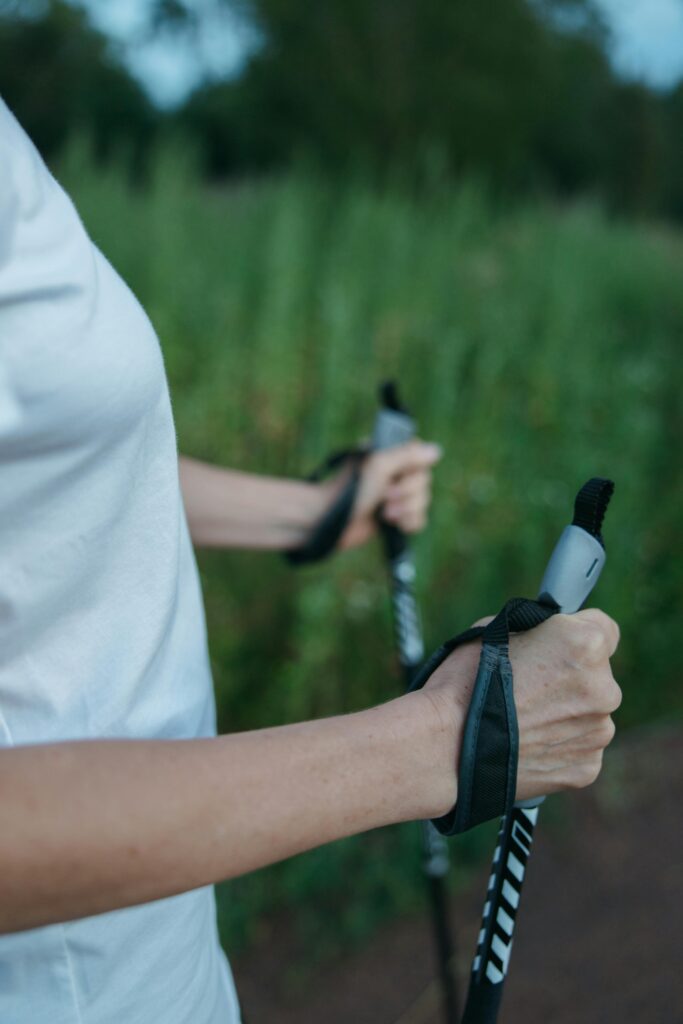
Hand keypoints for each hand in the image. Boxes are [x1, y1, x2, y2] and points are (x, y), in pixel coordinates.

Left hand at [330, 440, 442, 549]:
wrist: (331, 521)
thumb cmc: (350, 491)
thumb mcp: (379, 467)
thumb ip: (408, 456)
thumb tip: (436, 450)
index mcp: (391, 455)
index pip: (422, 457)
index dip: (414, 471)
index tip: (397, 476)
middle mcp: (395, 473)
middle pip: (425, 483)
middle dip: (407, 495)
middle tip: (385, 497)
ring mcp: (396, 496)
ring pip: (423, 503)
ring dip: (406, 511)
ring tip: (385, 514)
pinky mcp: (395, 517)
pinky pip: (419, 520)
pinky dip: (409, 523)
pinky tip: (393, 524)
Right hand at [420, 608, 621, 814]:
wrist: (445, 745)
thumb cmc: (464, 682)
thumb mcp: (498, 630)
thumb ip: (538, 631)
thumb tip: (548, 636)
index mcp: (585, 645)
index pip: (604, 629)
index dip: (575, 634)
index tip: (556, 646)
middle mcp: (604, 688)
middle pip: (597, 675)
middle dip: (570, 678)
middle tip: (529, 688)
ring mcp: (598, 732)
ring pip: (589, 714)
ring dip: (566, 714)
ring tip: (522, 720)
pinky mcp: (587, 767)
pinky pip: (579, 747)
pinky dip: (559, 746)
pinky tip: (526, 743)